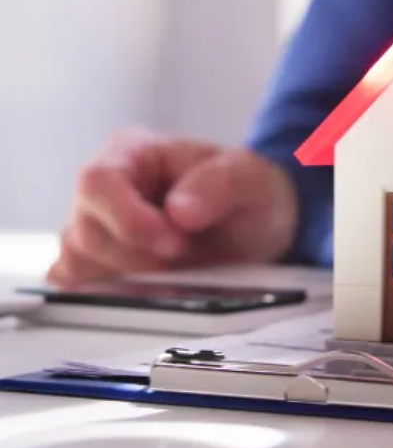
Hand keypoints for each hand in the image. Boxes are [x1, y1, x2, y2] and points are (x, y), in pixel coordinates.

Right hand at [47, 127, 298, 285]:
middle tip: (187, 257)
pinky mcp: (97, 265)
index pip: (98, 182)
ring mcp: (95, 229)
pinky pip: (84, 288)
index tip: (173, 242)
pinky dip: (119, 295)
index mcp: (131, 152)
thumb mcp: (251, 177)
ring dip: (133, 278)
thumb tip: (179, 211)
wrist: (256, 227)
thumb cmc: (246, 191)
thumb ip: (220, 184)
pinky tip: (157, 286)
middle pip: (87, 231)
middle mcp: (104, 189)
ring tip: (179, 267)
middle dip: (140, 256)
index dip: (128, 218)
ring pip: (81, 265)